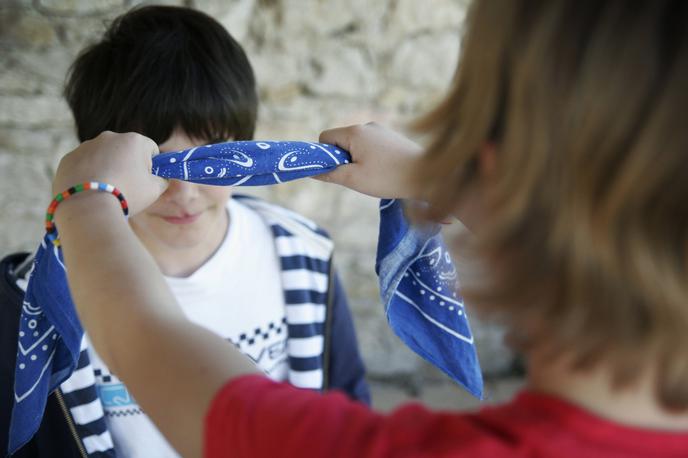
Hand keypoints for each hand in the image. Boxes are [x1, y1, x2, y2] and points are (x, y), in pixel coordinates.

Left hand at [52, 131, 167, 214]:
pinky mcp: (68, 158)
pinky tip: (90, 191)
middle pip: (125, 150)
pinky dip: (88, 175)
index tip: (146, 180)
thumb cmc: (127, 195)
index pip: (150, 149)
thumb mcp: (155, 189)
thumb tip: (161, 177)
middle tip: (127, 187)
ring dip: (107, 169)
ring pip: (102, 157)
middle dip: (127, 165)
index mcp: (133, 140)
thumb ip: (162, 179)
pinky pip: (83, 165)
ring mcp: (86, 146)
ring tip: (107, 191)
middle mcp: (109, 137)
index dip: (152, 166)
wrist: (88, 207)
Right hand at [317, 123, 423, 198]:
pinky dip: (371, 158)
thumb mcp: (354, 179)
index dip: (324, 155)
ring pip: (357, 144)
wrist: (428, 176)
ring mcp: (382, 130)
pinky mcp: (392, 138)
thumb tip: (312, 171)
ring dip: (357, 160)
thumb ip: (329, 173)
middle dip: (342, 158)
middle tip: (356, 176)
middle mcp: (367, 126)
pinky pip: (371, 146)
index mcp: (355, 132)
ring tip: (373, 175)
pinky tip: (384, 171)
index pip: (325, 137)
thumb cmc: (388, 178)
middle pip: (341, 140)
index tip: (336, 170)